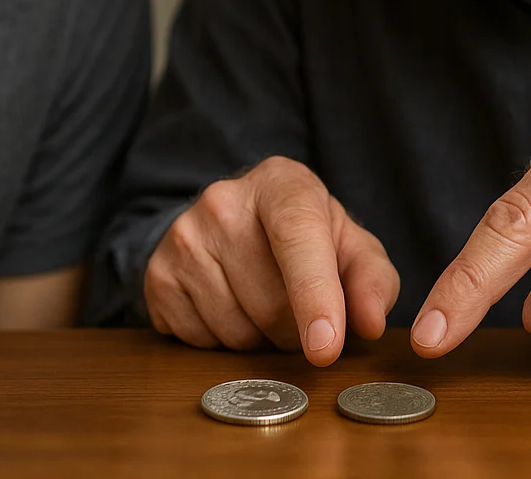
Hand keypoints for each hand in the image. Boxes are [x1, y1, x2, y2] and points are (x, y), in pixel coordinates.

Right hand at [144, 156, 399, 365]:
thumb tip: (371, 322)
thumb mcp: (349, 246)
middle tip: (300, 315)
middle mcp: (224, 201)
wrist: (231, 220)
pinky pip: (200, 341)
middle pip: (270, 302)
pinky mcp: (157, 274)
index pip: (299, 239)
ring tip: (263, 308)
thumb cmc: (303, 237)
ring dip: (260, 341)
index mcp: (281, 184)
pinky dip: (223, 343)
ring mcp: (183, 236)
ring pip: (236, 330)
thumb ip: (373, 280)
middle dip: (295, 330)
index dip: (315, 296)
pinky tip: (230, 310)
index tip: (326, 346)